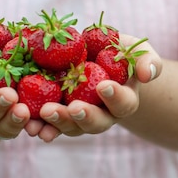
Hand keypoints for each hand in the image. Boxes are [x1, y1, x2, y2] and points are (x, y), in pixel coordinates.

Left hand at [23, 34, 161, 141]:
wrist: (94, 57)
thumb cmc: (119, 53)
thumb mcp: (135, 51)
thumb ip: (147, 60)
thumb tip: (147, 74)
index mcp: (124, 101)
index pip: (123, 103)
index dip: (115, 97)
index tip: (104, 86)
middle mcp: (103, 115)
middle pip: (96, 123)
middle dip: (84, 117)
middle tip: (73, 108)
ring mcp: (79, 117)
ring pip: (71, 127)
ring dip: (58, 123)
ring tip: (44, 114)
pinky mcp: (58, 114)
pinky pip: (49, 124)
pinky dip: (40, 126)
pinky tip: (29, 124)